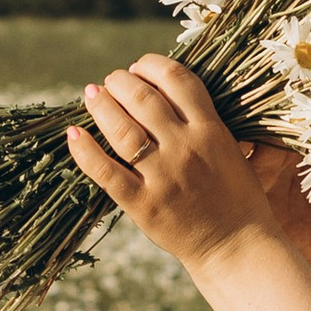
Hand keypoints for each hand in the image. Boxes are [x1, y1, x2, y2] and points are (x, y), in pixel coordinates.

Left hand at [66, 55, 270, 270]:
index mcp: (211, 129)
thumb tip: (165, 92)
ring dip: (101, 105)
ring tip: (92, 95)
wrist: (237, 246)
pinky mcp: (143, 204)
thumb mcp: (231, 149)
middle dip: (120, 81)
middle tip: (111, 81)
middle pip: (143, 97)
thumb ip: (203, 121)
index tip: (138, 67)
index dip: (151, 65)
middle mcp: (185, 147)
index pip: (177, 78)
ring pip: (122, 129)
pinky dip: (84, 150)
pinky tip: (73, 134)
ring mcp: (163, 176)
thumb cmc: (237, 197)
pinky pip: (105, 172)